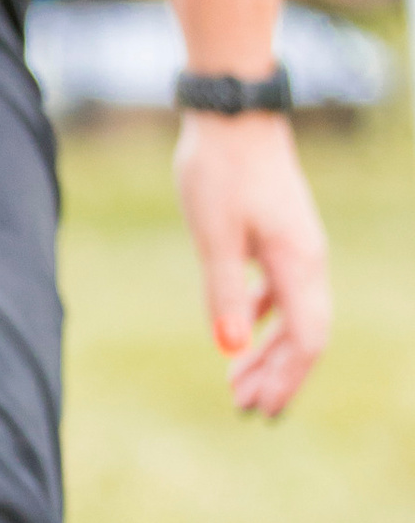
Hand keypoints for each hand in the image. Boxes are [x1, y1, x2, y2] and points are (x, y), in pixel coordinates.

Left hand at [174, 110, 329, 417]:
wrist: (233, 115)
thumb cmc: (221, 171)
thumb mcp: (214, 237)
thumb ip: (222, 293)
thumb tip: (228, 349)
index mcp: (299, 264)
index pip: (307, 339)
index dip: (287, 378)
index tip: (260, 407)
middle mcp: (308, 260)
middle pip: (303, 334)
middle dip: (276, 373)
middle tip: (244, 406)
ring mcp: (297, 247)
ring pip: (292, 313)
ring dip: (267, 350)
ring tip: (236, 380)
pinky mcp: (279, 234)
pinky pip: (280, 290)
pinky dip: (260, 317)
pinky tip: (236, 332)